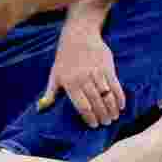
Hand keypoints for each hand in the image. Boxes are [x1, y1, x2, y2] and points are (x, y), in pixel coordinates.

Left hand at [38, 3, 123, 127]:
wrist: (79, 35)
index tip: (93, 126)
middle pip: (96, 103)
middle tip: (105, 123)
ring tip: (113, 117)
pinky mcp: (107, 67)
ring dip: (112, 109)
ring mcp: (96, 72)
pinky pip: (116, 86)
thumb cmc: (65, 58)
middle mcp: (83, 79)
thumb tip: (40, 108)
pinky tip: (121, 106)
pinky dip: (120, 97)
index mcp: (69, 83)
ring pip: (107, 96)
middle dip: (102, 116)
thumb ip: (49, 93)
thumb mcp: (54, 75)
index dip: (89, 118)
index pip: (82, 106)